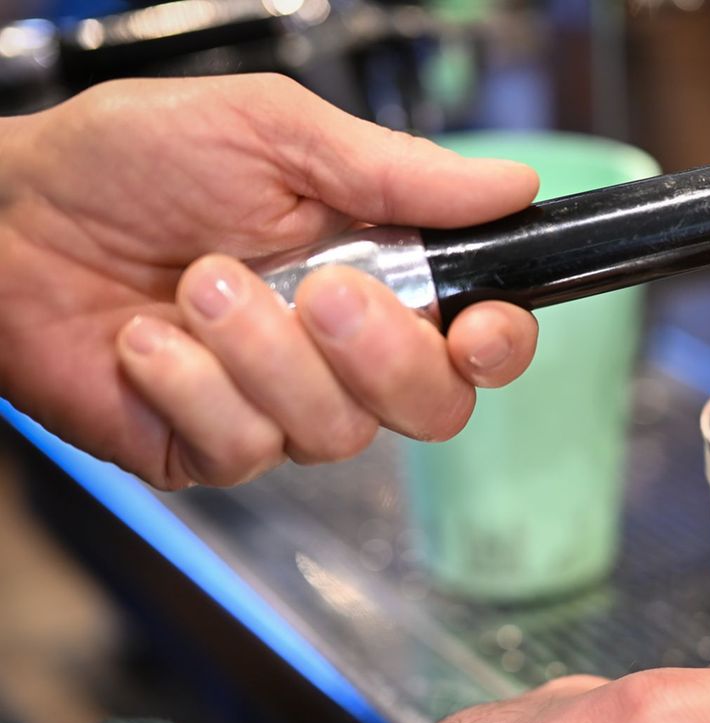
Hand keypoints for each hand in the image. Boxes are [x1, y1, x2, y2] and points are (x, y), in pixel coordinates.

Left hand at [0, 74, 540, 488]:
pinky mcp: (211, 448)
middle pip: (432, 406)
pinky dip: (194, 388)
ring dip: (262, 354)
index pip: (478, 340)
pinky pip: (246, 450)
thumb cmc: (127, 163)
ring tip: (197, 286)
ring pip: (337, 432)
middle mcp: (340, 350)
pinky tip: (148, 344)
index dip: (498, 346)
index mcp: (377, 271)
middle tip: (317, 289)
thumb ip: (392, 170)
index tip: (477, 329)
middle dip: (381, 352)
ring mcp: (278, 406)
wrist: (4, 219)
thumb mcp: (270, 133)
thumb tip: (508, 185)